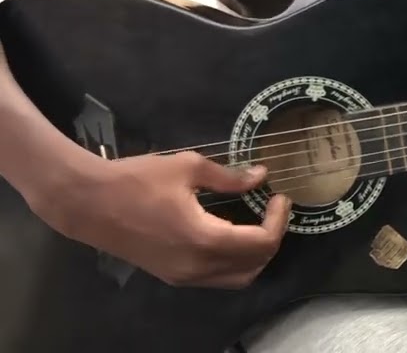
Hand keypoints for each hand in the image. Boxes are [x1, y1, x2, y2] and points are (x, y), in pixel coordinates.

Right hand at [31, 151, 290, 288]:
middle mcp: (197, 267)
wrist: (86, 203)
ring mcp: (183, 276)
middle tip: (273, 210)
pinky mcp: (171, 276)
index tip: (280, 196)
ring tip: (258, 222)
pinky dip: (234, 261)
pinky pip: (216, 278)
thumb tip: (260, 176)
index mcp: (205, 240)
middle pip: (254, 266)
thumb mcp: (188, 167)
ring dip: (255, 255)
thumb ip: (228, 177)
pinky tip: (232, 233)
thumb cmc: (136, 180)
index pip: (261, 243)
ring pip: (237, 278)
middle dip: (272, 238)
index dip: (279, 221)